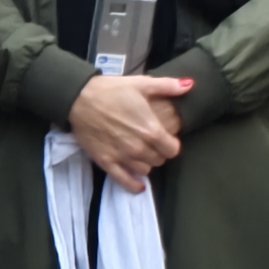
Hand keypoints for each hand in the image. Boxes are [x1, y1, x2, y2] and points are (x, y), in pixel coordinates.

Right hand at [67, 67, 193, 186]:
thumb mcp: (141, 84)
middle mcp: (140, 148)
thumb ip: (168, 86)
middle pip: (160, 160)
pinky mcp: (106, 162)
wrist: (78, 98)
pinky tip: (138, 185)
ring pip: (145, 170)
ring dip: (146, 163)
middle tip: (152, 143)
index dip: (171, 143)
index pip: (173, 149)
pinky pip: (124, 181)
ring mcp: (123, 157)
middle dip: (159, 152)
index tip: (166, 138)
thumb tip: (190, 85)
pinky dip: (133, 184)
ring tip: (141, 154)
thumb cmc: (110, 90)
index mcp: (151, 130)